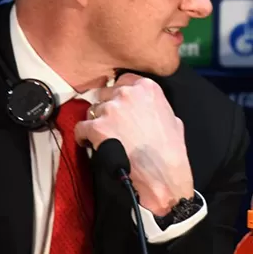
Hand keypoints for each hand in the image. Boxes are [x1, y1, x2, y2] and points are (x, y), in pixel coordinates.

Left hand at [76, 74, 194, 215]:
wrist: (162, 173)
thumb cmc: (171, 150)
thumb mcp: (172, 118)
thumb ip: (155, 105)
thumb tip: (146, 108)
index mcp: (147, 87)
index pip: (124, 80)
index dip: (119, 94)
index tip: (119, 105)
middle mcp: (127, 93)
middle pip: (106, 94)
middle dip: (107, 107)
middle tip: (112, 124)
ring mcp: (111, 109)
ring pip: (93, 110)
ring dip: (97, 122)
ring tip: (103, 137)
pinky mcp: (97, 127)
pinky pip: (80, 128)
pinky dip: (83, 137)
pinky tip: (90, 144)